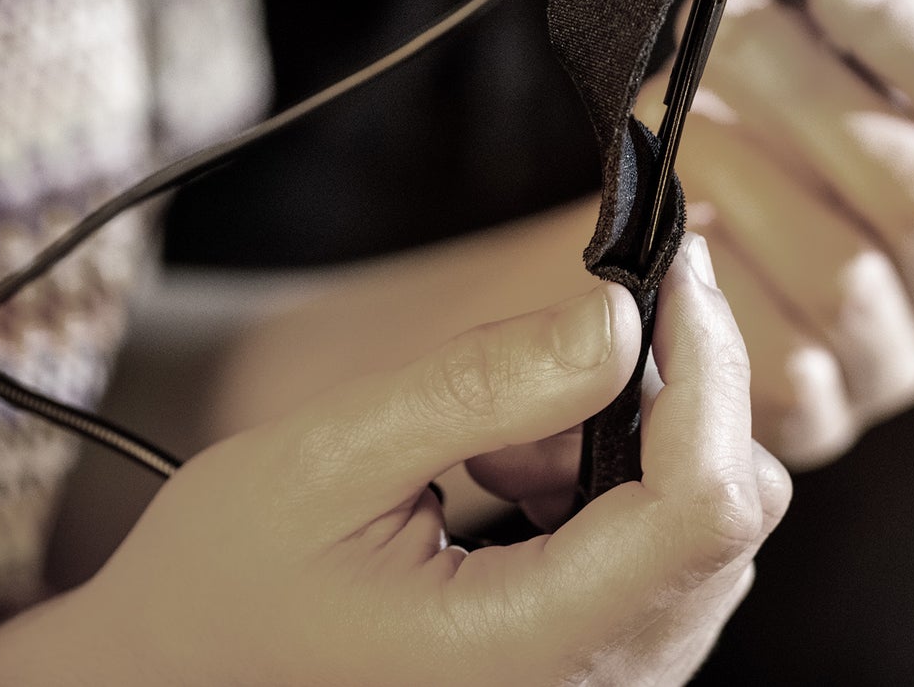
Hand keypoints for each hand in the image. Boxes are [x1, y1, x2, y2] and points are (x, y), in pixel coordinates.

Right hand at [68, 238, 788, 686]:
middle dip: (660, 396)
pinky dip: (605, 480)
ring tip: (487, 443)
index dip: (710, 366)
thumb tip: (619, 318)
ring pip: (704, 527)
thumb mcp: (333, 457)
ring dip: (624, 440)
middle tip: (538, 354)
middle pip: (726, 516)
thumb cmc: (233, 579)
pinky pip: (661, 552)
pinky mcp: (594, 669)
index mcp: (530, 655)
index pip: (703, 508)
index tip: (673, 267)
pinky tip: (505, 475)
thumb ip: (483, 387)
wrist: (186, 673)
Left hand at [637, 0, 913, 467]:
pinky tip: (670, 228)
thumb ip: (809, 0)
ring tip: (665, 121)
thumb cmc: (756, 141)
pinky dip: (710, 282)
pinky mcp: (821, 417)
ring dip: (736, 174)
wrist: (686, 255)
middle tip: (715, 31)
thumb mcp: (794, 59)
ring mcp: (896, 356)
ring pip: (839, 271)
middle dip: (800, 90)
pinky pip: (773, 357)